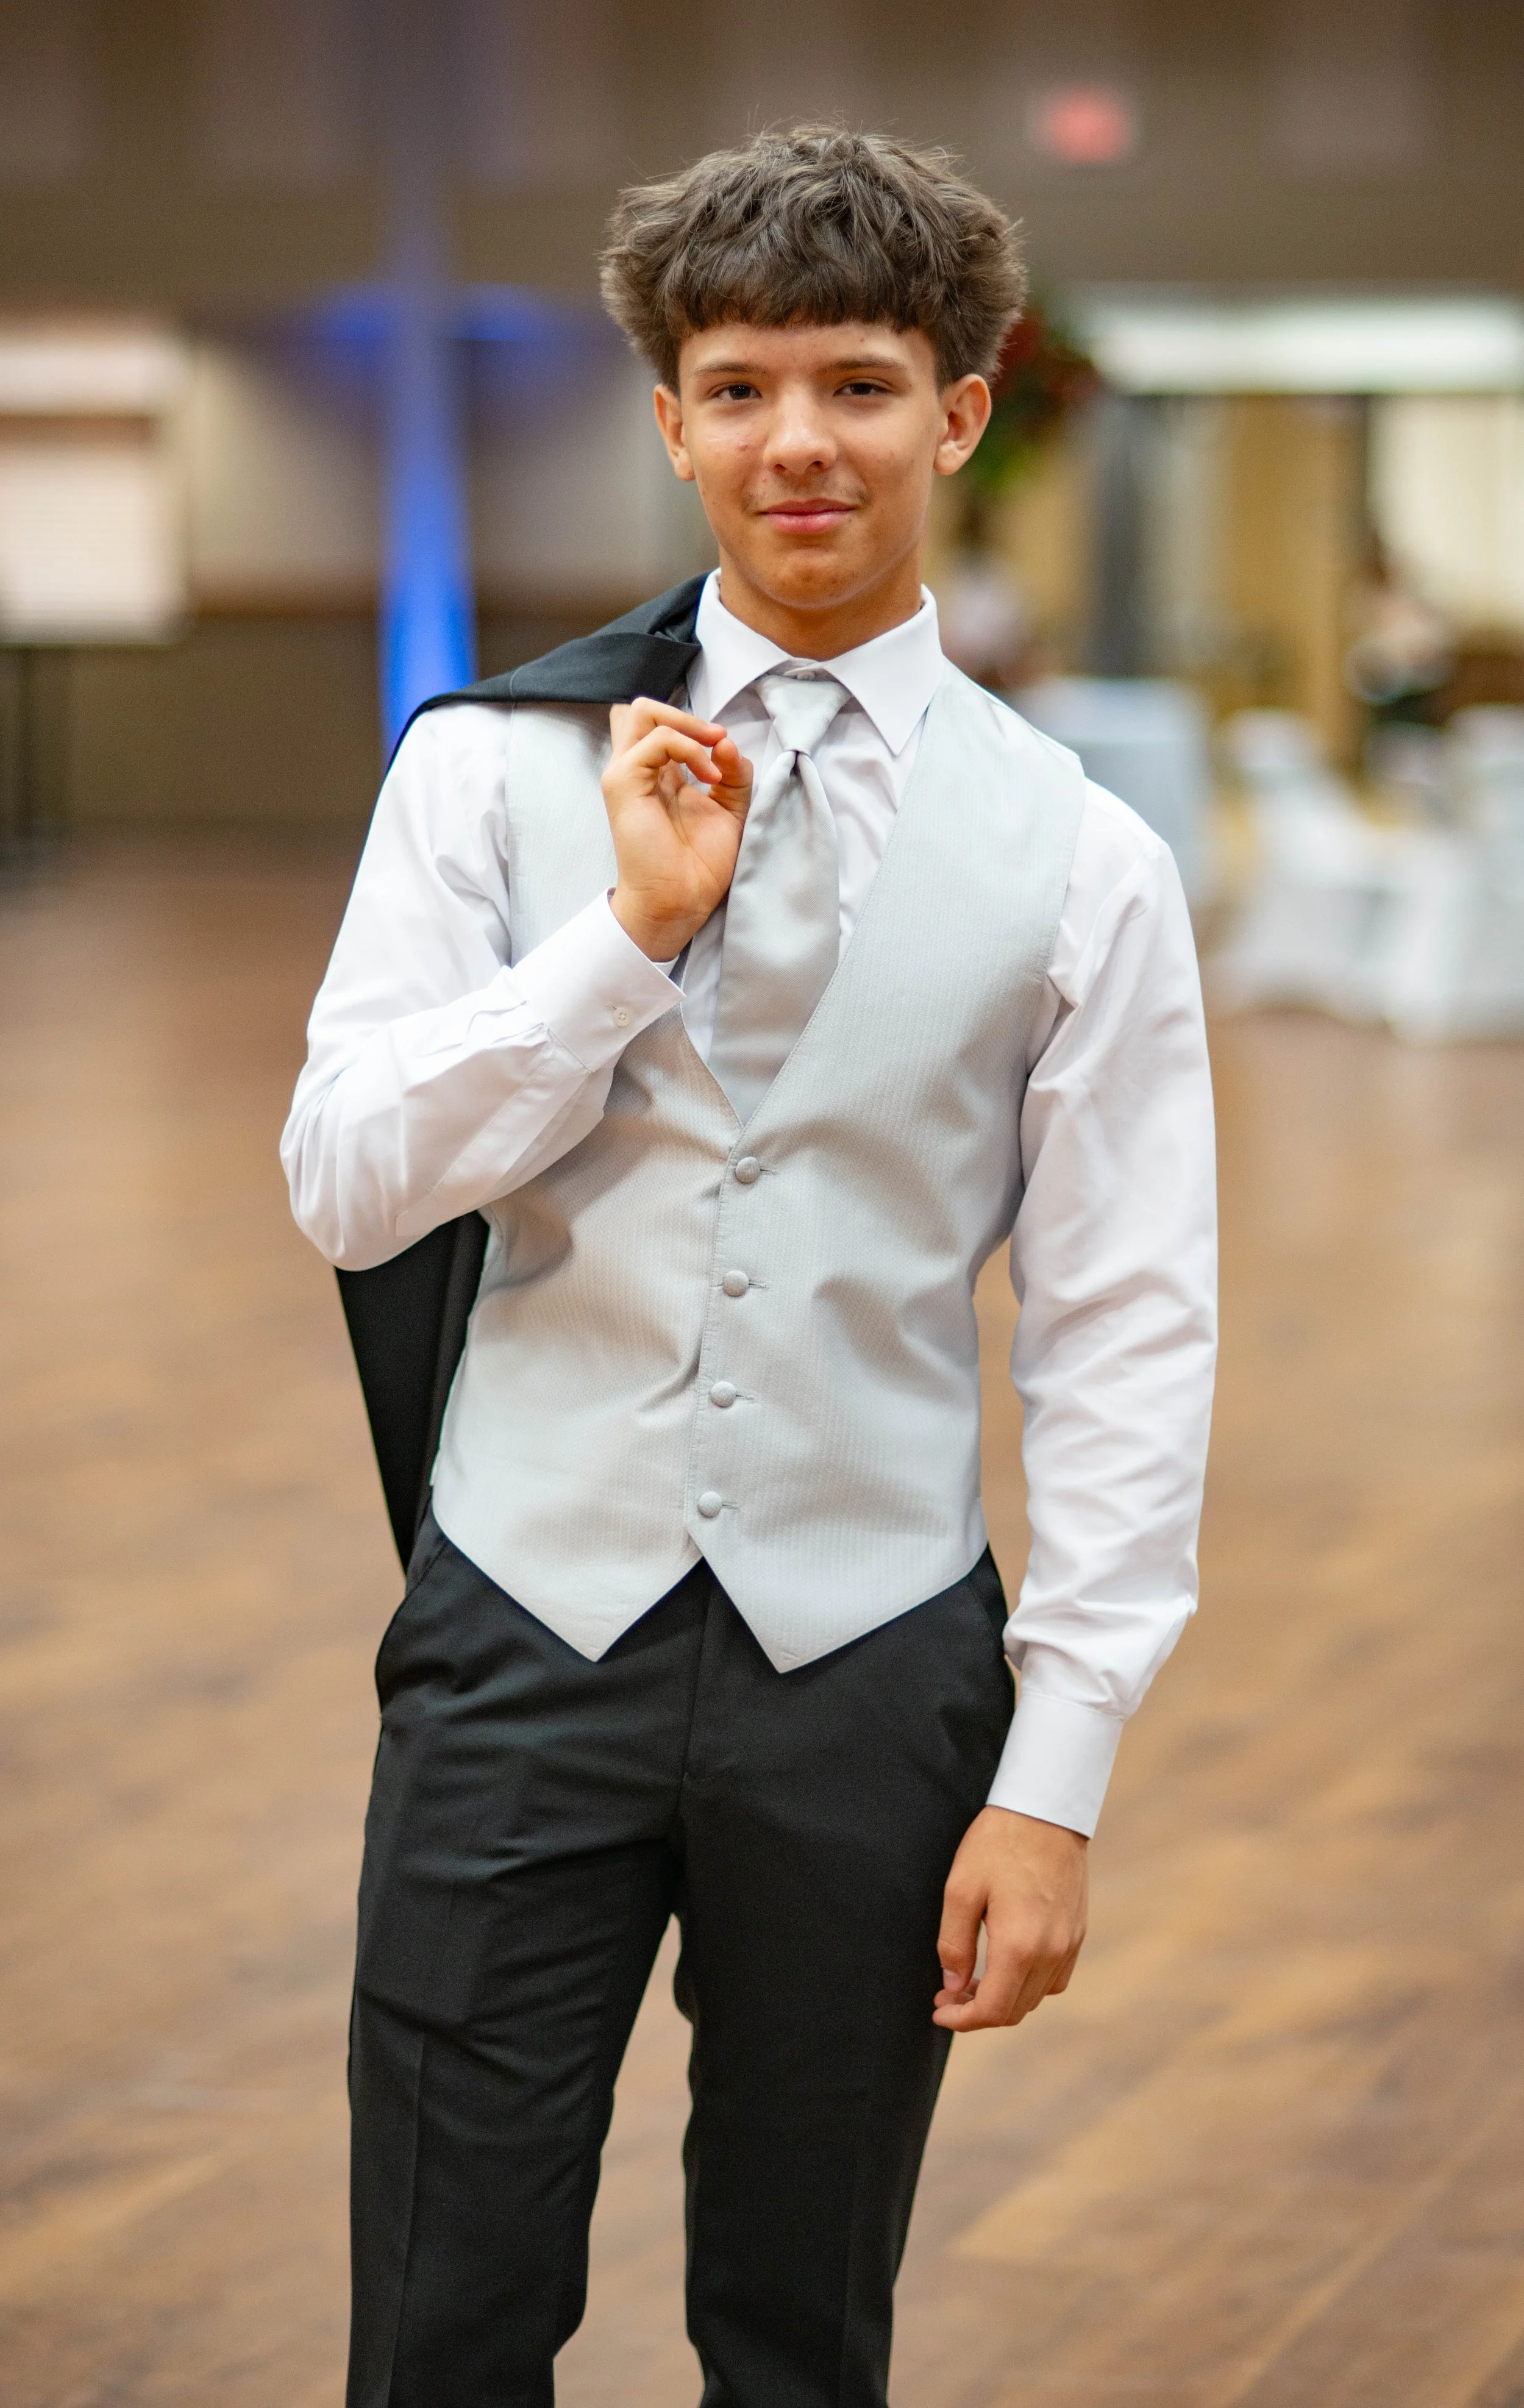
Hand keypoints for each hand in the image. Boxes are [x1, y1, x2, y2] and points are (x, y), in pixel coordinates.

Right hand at [602, 700, 752, 959]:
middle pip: (646, 710)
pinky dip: (689, 748)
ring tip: (715, 755)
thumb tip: (727, 742)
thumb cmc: (699, 866)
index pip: (660, 725)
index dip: (693, 725)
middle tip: (718, 741)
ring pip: (642, 712)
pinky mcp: (623, 783)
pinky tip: (708, 777)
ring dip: (689, 725)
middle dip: (689, 716)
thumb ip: (733, 774)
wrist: (681, 902)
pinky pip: (655, 740)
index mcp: (660, 776)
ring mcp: (627, 775)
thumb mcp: (730, 811)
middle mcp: (640, 771)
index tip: (723, 750)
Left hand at [933, 1806, 1087, 2031]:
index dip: (962, 2020)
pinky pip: (1055, 1978)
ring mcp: (1069, 1944)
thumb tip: (953, 1985)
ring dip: (1004, 2000)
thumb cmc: (998, 1843)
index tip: (939, 2011)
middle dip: (978, 2012)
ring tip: (973, 1982)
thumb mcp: (961, 1888)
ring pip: (1036, 1997)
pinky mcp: (1077, 1932)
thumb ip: (954, 1943)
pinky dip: (1030, 1985)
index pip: (992, 2010)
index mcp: (1019, 1945)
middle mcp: (1050, 1952)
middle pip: (1015, 2010)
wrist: (1045, 1810)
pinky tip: (1008, 1966)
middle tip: (948, 1996)